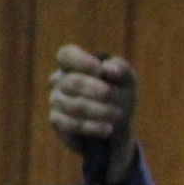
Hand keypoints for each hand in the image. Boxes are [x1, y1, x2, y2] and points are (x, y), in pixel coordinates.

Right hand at [48, 45, 138, 182]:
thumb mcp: (127, 79)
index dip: (81, 61)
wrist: (117, 123)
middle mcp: (60, 80)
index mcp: (74, 64)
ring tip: (118, 115)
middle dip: (99, 91)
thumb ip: (121, 68)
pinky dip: (92, 126)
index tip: (99, 69)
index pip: (66, 55)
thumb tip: (108, 68)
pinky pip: (70, 124)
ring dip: (101, 111)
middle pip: (73, 82)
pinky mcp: (57, 121)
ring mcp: (56, 100)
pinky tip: (108, 129)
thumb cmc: (120, 93)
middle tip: (118, 99)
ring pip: (74, 105)